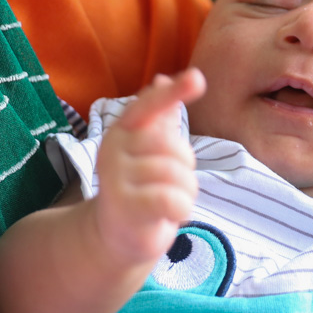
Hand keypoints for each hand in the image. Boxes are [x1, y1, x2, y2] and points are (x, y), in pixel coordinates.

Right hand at [93, 69, 205, 264]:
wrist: (114, 235)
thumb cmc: (140, 188)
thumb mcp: (149, 151)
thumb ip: (157, 117)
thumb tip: (161, 77)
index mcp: (124, 130)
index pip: (150, 106)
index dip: (174, 93)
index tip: (197, 78)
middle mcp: (115, 149)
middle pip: (174, 147)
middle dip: (186, 168)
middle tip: (173, 184)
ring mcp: (116, 178)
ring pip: (177, 176)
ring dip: (185, 193)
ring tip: (169, 201)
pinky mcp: (125, 207)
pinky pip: (172, 200)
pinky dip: (181, 209)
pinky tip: (170, 215)